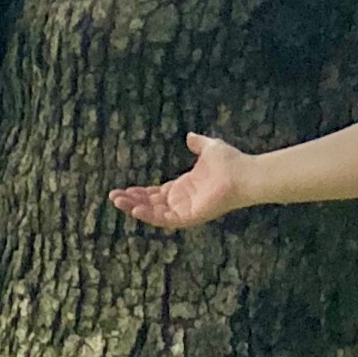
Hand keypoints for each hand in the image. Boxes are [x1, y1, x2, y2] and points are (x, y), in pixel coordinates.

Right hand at [108, 131, 248, 229]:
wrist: (244, 173)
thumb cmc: (231, 162)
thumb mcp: (209, 148)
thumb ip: (198, 144)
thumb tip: (190, 136)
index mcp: (185, 188)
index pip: (157, 193)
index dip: (140, 192)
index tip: (124, 189)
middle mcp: (183, 201)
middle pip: (151, 204)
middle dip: (132, 201)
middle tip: (113, 197)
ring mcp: (186, 210)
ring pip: (155, 213)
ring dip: (135, 208)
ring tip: (117, 202)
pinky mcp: (190, 217)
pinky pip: (166, 220)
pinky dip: (150, 216)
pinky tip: (134, 209)